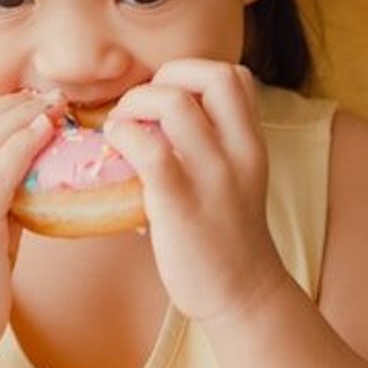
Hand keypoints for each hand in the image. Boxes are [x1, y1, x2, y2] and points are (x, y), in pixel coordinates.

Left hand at [104, 60, 285, 323]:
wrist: (242, 294)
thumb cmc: (227, 235)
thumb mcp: (238, 176)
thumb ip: (216, 142)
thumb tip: (162, 112)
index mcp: (252, 143)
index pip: (235, 75)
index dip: (194, 72)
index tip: (167, 95)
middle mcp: (239, 152)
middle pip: (212, 74)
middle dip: (167, 76)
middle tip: (142, 106)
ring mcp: (213, 178)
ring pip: (175, 103)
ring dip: (136, 103)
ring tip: (123, 125)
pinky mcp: (181, 205)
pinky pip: (150, 150)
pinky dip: (124, 135)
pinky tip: (115, 144)